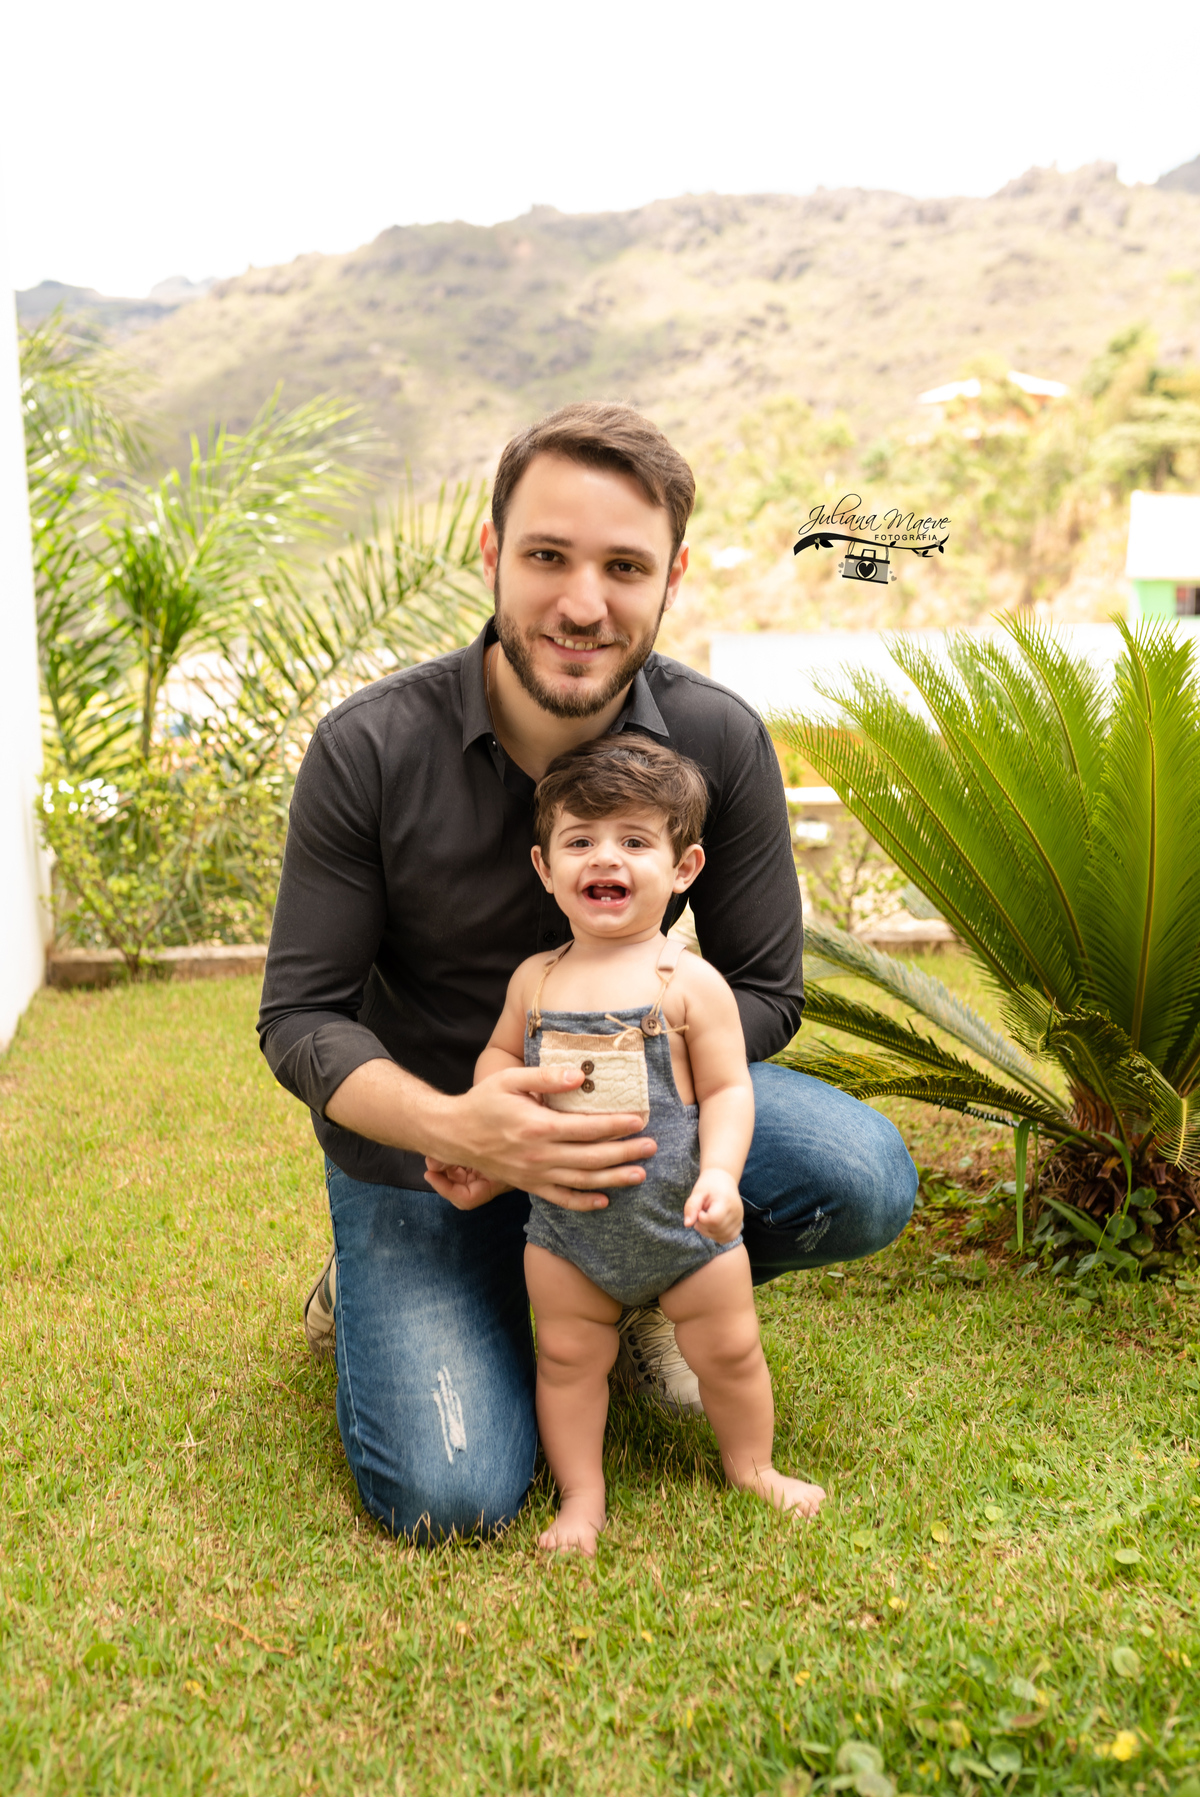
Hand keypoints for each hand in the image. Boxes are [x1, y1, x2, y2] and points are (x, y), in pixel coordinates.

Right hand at [428, 1065, 656, 1211]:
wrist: (453, 1133)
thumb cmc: (483, 1102)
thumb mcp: (510, 1079)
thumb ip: (546, 1076)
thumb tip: (580, 1075)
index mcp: (538, 1126)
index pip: (588, 1128)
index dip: (616, 1125)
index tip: (639, 1121)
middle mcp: (539, 1155)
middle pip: (592, 1157)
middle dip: (625, 1153)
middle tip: (651, 1147)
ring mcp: (534, 1175)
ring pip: (582, 1181)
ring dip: (614, 1179)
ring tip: (640, 1174)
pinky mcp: (528, 1186)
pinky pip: (561, 1199)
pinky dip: (584, 1203)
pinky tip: (605, 1201)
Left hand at [683, 1170, 743, 1242]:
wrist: (723, 1179)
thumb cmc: (709, 1185)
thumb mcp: (697, 1192)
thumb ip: (691, 1207)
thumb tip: (687, 1224)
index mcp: (726, 1201)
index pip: (714, 1219)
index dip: (702, 1218)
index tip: (700, 1210)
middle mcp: (736, 1212)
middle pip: (717, 1230)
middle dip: (703, 1226)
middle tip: (700, 1214)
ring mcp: (739, 1219)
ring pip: (722, 1237)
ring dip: (709, 1232)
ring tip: (705, 1219)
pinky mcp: (739, 1224)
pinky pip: (728, 1238)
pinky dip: (717, 1236)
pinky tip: (711, 1225)